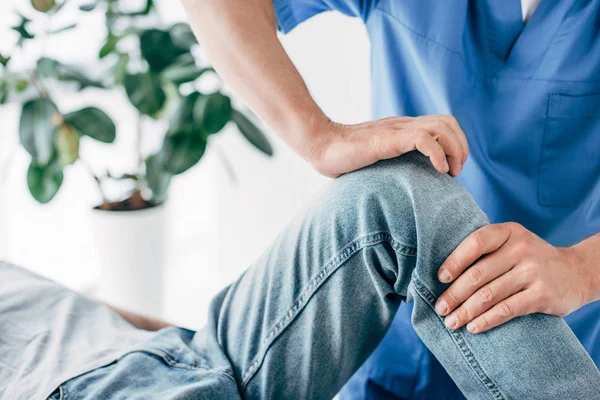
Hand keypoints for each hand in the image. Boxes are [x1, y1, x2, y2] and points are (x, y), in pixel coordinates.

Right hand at [307, 115, 468, 177]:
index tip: (450, 170)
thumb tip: (401, 189)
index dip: (455, 144)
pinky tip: (438, 170)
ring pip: (443, 127)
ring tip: (449, 172)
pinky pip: (424, 138)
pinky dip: (439, 154)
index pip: (442, 124)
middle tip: (455, 172)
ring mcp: (397, 130)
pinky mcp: (389, 138)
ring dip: (454, 150)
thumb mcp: (373, 159)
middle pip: (449, 122)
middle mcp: (403, 125)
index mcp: (402, 129)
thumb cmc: (341, 158)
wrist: (320, 145)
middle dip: (461, 147)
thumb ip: (389, 164)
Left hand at [434, 222, 593, 333]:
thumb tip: (444, 275)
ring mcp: (533, 272)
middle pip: (477, 274)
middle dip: (454, 294)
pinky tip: (473, 327)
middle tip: (440, 308)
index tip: (441, 278)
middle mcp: (521, 249)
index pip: (475, 243)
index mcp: (509, 232)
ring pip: (489, 295)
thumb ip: (486, 251)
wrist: (576, 272)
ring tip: (451, 322)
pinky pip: (506, 310)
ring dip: (466, 311)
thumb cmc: (530, 259)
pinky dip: (486, 320)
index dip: (455, 261)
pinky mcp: (542, 295)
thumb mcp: (512, 243)